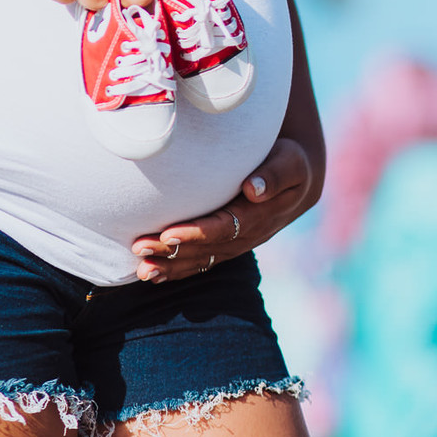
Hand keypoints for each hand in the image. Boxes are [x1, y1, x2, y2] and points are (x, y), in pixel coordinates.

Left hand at [130, 136, 315, 282]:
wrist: (296, 179)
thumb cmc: (288, 162)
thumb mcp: (290, 163)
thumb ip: (275, 175)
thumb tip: (254, 188)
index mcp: (260, 215)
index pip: (225, 228)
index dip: (197, 233)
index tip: (169, 234)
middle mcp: (247, 235)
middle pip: (207, 248)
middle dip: (173, 251)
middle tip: (140, 247)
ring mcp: (237, 243)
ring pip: (202, 259)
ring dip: (171, 265)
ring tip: (141, 268)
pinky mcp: (228, 244)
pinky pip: (202, 261)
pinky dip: (177, 269)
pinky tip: (152, 274)